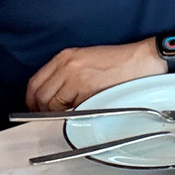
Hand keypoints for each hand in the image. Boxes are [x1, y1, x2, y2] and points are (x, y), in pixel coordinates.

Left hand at [25, 41, 160, 110]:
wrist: (143, 61)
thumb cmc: (120, 62)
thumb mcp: (87, 59)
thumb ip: (67, 73)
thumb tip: (53, 95)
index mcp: (65, 56)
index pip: (35, 82)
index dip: (32, 99)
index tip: (35, 108)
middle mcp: (67, 65)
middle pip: (39, 95)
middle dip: (40, 110)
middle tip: (49, 117)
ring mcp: (76, 78)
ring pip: (51, 104)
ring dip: (55, 114)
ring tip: (68, 115)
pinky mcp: (87, 90)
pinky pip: (68, 109)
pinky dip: (69, 115)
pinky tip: (79, 114)